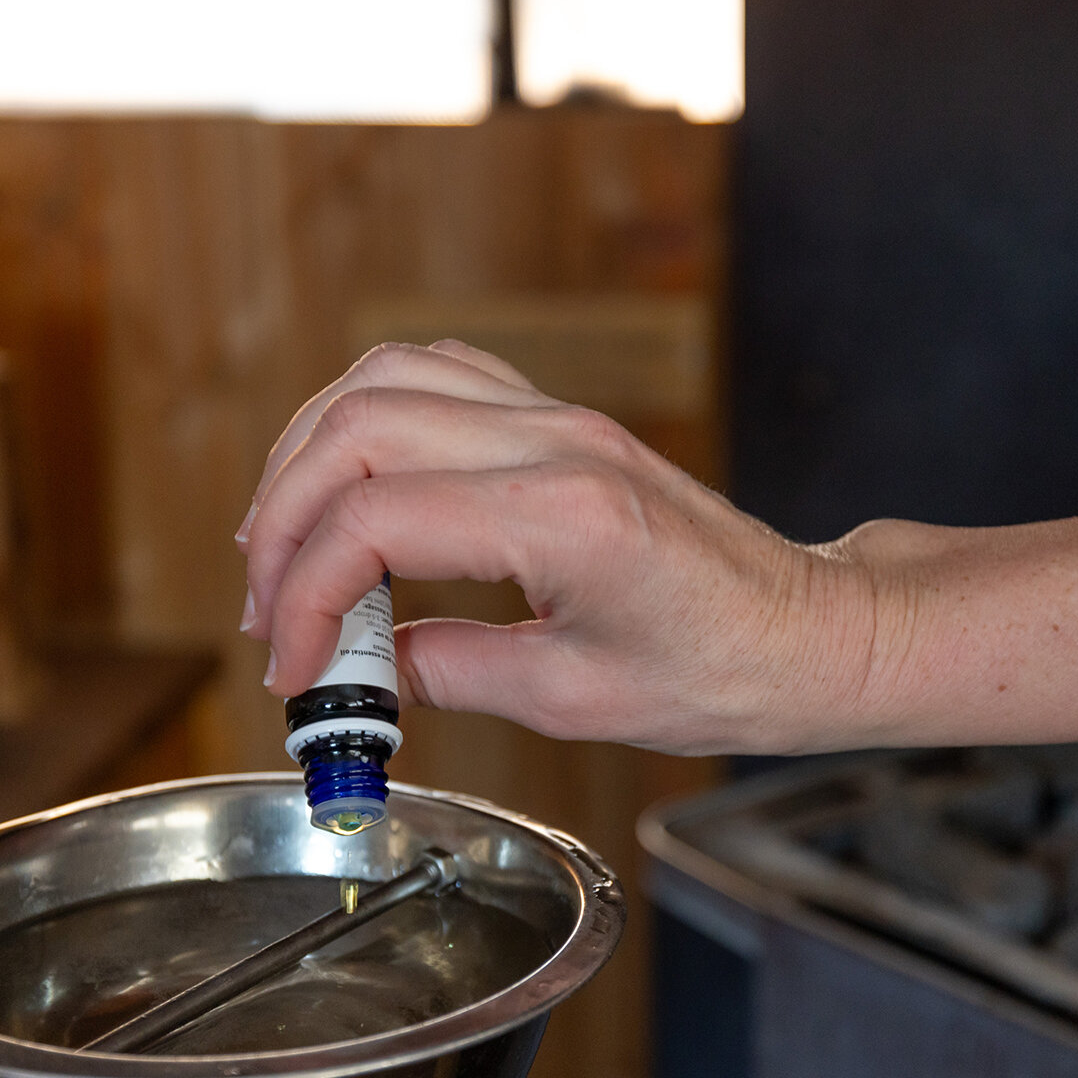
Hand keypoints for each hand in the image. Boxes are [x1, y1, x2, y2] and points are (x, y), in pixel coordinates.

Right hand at [238, 342, 880, 753]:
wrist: (809, 630)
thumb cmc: (722, 671)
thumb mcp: (575, 701)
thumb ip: (451, 673)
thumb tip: (362, 671)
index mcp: (564, 517)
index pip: (374, 521)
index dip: (303, 597)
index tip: (293, 670)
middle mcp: (555, 442)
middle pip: (355, 429)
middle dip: (282, 523)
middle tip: (268, 612)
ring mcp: (556, 416)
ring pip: (380, 380)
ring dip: (308, 458)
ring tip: (283, 547)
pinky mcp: (557, 417)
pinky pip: (432, 376)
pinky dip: (362, 420)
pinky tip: (344, 488)